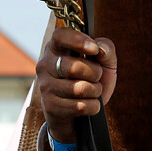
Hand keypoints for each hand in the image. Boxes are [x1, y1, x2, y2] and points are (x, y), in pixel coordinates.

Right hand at [36, 27, 116, 145]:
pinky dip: (92, 107)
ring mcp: (45, 86)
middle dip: (94, 73)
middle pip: (73, 67)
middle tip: (97, 76)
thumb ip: (106, 49)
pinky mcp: (50, 106)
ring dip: (95, 92)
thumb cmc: (90, 80)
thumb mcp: (104, 62)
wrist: (79, 114)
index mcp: (56, 47)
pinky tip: (89, 104)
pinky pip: (79, 106)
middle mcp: (46, 64)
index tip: (94, 49)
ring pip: (79, 89)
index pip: (59, 36)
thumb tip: (101, 49)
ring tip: (93, 91)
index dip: (77, 40)